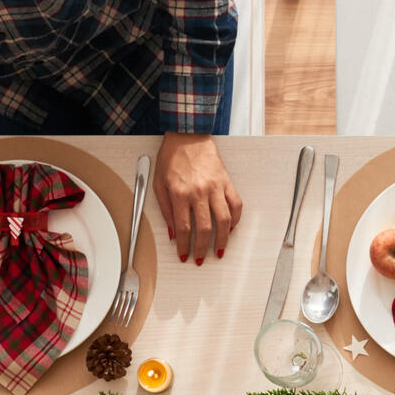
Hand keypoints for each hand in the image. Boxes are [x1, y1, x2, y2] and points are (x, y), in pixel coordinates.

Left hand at [154, 133, 243, 263]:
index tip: (184, 256)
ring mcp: (215, 187)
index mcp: (180, 193)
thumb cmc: (172, 158)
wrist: (188, 136)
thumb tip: (173, 232)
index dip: (184, 246)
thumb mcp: (159, 183)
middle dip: (202, 248)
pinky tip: (230, 229)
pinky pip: (236, 205)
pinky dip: (235, 220)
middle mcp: (199, 192)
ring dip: (222, 240)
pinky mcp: (227, 182)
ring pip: (224, 220)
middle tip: (201, 259)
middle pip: (205, 228)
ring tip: (219, 251)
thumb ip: (165, 209)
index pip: (183, 228)